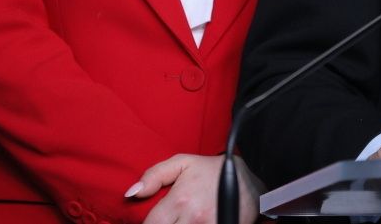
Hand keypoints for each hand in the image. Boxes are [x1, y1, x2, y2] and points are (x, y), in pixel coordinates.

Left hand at [126, 152, 261, 223]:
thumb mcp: (183, 163)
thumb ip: (154, 175)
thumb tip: (131, 193)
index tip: (157, 220)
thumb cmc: (212, 171)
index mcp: (180, 200)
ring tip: (184, 220)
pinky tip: (198, 223)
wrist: (250, 180)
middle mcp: (193, 217)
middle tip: (173, 218)